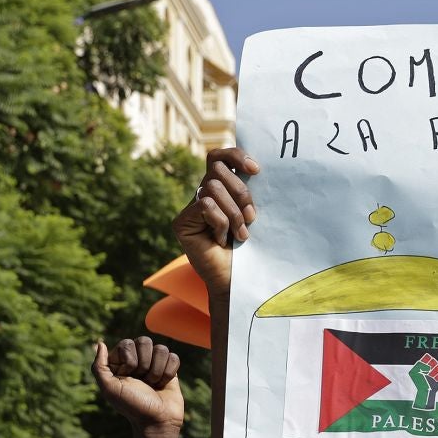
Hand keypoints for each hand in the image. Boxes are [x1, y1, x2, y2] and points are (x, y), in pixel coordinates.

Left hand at [91, 337, 183, 434]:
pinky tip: (163, 384)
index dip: (130, 362)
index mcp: (120, 361)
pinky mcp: (170, 368)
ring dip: (157, 371)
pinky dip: (169, 373)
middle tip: (142, 382)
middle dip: (145, 365)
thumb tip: (100, 343)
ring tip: (153, 384)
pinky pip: (173, 357)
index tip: (128, 378)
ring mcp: (154, 363)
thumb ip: (99, 367)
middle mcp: (137, 359)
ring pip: (161, 349)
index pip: (127, 344)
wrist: (156, 421)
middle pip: (144, 341)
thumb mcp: (109, 389)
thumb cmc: (132, 406)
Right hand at [173, 146, 259, 296]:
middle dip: (241, 191)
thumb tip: (256, 168)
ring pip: (213, 187)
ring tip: (241, 234)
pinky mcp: (181, 222)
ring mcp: (190, 208)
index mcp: (221, 189)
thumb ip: (249, 192)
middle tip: (252, 217)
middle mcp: (202, 195)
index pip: (219, 157)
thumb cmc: (250, 250)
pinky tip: (221, 241)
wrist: (238, 282)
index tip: (256, 169)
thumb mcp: (253, 215)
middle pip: (217, 168)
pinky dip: (221, 223)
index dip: (235, 156)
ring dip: (234, 212)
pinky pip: (206, 206)